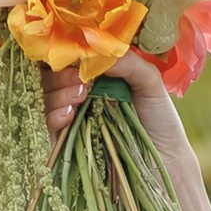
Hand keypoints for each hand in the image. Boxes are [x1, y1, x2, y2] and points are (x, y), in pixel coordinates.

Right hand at [41, 47, 178, 154]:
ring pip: (43, 101)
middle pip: (46, 78)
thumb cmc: (159, 121)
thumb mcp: (149, 82)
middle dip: (59, 74)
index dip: (61, 53)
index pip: (63, 60)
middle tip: (78, 77)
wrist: (167, 162)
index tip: (74, 52)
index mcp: (91, 78)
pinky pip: (46, 128)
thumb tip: (96, 49)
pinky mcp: (64, 146)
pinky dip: (54, 117)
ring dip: (57, 93)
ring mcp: (68, 121)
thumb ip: (127, 62)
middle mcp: (75, 97)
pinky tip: (70, 113)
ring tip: (80, 93)